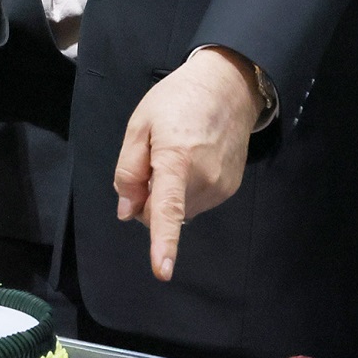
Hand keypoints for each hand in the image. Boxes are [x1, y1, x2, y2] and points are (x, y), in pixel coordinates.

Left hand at [113, 47, 262, 280]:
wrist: (228, 87)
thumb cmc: (176, 101)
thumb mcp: (139, 125)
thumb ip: (129, 170)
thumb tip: (127, 211)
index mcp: (176, 160)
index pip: (168, 209)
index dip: (163, 242)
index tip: (162, 270)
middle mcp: (204, 179)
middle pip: (162, 214)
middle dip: (146, 200)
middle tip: (148, 164)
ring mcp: (221, 186)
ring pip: (179, 211)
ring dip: (167, 196)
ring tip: (174, 156)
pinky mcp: (230, 188)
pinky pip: (195, 203)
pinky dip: (185, 192)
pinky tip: (190, 161)